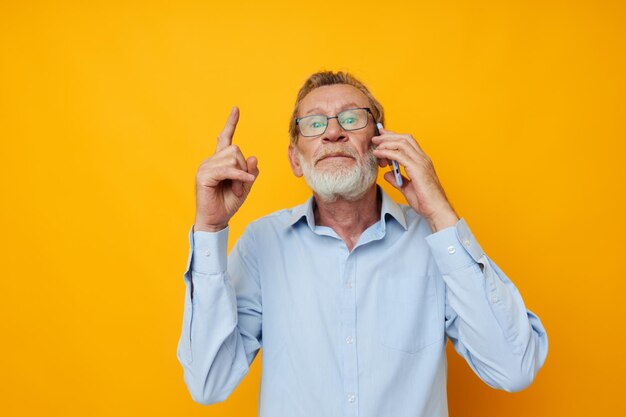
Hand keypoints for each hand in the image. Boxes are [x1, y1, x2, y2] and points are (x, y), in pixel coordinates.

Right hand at [194, 107, 258, 231]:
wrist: (216, 220)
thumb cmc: (228, 203)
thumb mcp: (245, 186)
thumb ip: (250, 172)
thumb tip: (254, 157)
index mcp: (220, 161)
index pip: (225, 138)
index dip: (231, 123)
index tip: (236, 109)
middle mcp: (211, 161)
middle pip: (235, 149)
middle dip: (244, 168)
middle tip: (242, 186)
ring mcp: (206, 167)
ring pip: (233, 158)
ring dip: (240, 176)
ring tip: (236, 190)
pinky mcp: (204, 175)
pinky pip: (227, 169)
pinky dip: (238, 177)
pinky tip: (242, 185)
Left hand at [372, 128, 458, 231]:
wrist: (436, 210)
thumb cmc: (425, 201)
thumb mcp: (407, 188)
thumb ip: (397, 180)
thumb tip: (387, 174)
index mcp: (422, 161)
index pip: (408, 142)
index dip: (394, 137)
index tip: (382, 137)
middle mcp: (423, 159)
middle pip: (404, 139)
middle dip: (389, 136)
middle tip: (376, 139)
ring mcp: (421, 162)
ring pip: (402, 143)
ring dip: (387, 142)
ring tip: (375, 145)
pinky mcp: (417, 169)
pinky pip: (399, 155)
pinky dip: (387, 152)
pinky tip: (379, 154)